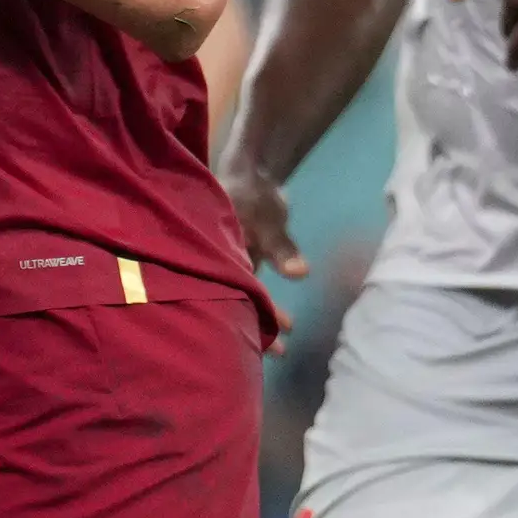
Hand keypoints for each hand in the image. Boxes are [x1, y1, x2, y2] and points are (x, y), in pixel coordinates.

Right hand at [219, 155, 300, 351]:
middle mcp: (216, 260)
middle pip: (232, 299)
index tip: (267, 343)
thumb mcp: (271, 221)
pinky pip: (248, 284)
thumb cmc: (254, 192)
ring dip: (259, 312)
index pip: (231, 295)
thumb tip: (301, 274)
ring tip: (284, 333)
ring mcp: (227, 259)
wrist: (250, 166)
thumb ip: (284, 250)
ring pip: (241, 293)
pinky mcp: (239, 255)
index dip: (249, 319)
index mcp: (217, 256)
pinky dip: (260, 298)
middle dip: (253, 324)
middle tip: (277, 351)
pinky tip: (277, 316)